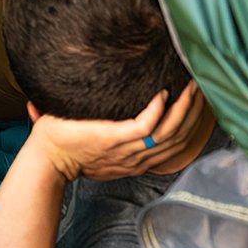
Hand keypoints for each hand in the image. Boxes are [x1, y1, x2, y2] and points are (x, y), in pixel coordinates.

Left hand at [29, 81, 204, 181]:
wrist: (45, 159)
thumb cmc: (65, 148)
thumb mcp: (97, 144)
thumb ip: (109, 129)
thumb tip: (107, 101)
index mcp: (136, 159)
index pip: (175, 145)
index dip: (190, 125)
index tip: (197, 102)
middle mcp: (136, 157)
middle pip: (179, 138)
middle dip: (195, 113)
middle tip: (202, 87)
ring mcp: (126, 149)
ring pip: (168, 132)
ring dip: (183, 109)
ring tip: (192, 87)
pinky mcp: (112, 139)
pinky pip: (144, 126)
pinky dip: (157, 111)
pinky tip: (162, 94)